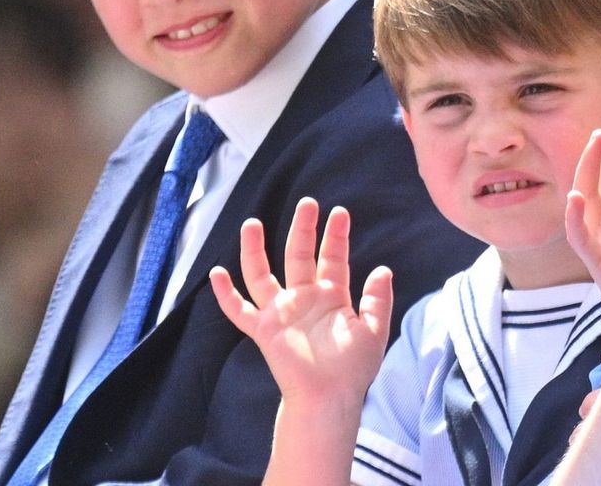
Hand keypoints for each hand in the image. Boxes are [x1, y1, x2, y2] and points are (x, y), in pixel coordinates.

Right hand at [210, 197, 392, 403]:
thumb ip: (377, 300)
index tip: (339, 212)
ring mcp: (282, 312)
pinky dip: (226, 295)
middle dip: (302, 229)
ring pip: (262, 275)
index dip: (335, 236)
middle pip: (298, 256)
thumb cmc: (354, 368)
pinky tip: (217, 274)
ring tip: (252, 223)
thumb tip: (383, 269)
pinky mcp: (264, 330)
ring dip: (255, 250)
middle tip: (307, 203)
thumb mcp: (374, 330)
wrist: (331, 397)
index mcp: (331, 296)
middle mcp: (304, 298)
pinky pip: (240, 311)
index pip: (332, 258)